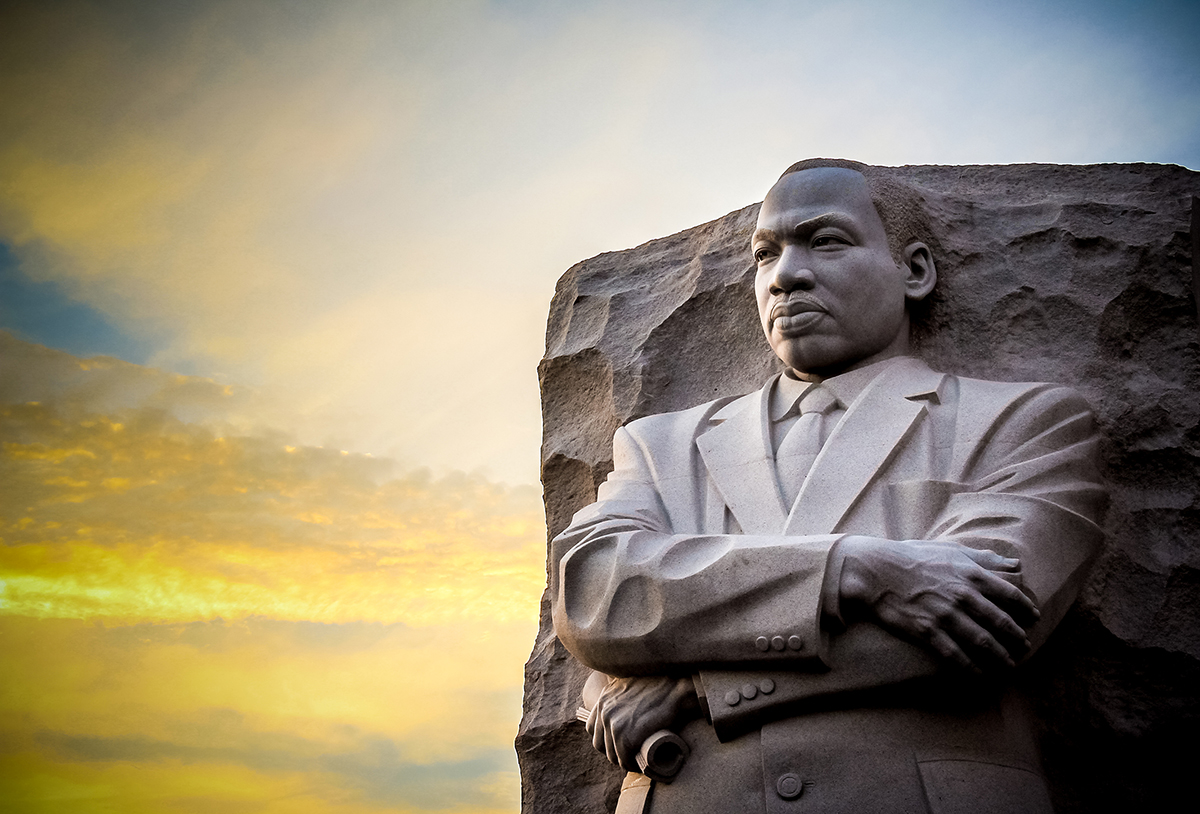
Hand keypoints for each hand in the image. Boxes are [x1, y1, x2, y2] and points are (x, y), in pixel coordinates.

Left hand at [583, 673, 698, 771]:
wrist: (675, 688)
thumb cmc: (660, 686)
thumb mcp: (630, 685)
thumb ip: (620, 694)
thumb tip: (623, 707)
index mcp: (604, 699)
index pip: (592, 727)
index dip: (604, 739)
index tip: (617, 744)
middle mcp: (605, 711)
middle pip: (599, 743)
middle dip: (613, 752)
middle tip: (629, 755)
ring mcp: (614, 724)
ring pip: (611, 753)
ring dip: (623, 761)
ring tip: (635, 761)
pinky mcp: (627, 736)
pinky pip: (624, 758)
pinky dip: (631, 764)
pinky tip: (639, 764)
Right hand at [837, 537, 1039, 672]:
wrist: (875, 570)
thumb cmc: (913, 557)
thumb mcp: (951, 550)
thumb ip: (985, 558)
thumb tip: (1016, 565)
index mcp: (970, 574)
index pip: (1010, 595)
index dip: (1026, 609)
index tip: (1033, 619)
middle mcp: (962, 595)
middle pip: (1001, 623)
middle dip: (1017, 639)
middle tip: (1024, 648)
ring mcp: (945, 615)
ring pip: (983, 642)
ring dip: (1000, 657)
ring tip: (1009, 666)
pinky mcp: (927, 631)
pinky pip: (955, 655)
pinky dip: (971, 668)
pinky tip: (979, 675)